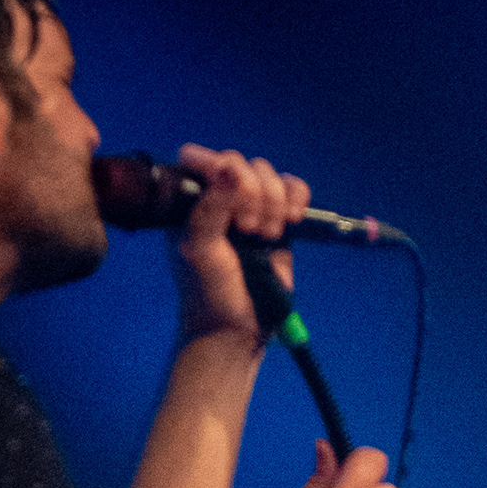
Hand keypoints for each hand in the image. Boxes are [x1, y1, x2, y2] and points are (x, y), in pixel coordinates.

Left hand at [169, 143, 308, 342]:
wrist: (237, 329)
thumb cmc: (208, 292)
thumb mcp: (199, 248)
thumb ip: (209, 206)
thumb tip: (230, 168)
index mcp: (190, 201)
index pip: (199, 158)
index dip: (217, 168)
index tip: (227, 197)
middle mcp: (219, 198)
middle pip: (241, 163)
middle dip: (251, 194)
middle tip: (247, 231)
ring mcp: (251, 207)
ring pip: (269, 174)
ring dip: (273, 203)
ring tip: (265, 236)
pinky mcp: (279, 219)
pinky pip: (294, 188)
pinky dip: (297, 197)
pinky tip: (291, 220)